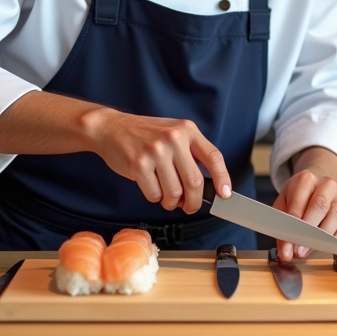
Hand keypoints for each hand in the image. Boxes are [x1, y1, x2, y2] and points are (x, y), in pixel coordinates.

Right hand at [85, 108, 231, 213]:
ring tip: (165, 196)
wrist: (111, 128)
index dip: (222, 178)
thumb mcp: (173, 133)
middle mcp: (173, 138)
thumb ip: (191, 154)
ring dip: (171, 202)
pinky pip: (154, 195)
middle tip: (189, 207)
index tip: (224, 194)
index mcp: (187, 130)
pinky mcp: (139, 164)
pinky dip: (154, 197)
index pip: (213, 157)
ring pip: (174, 193)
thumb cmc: (145, 135)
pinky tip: (150, 186)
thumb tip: (209, 186)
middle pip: (194, 182)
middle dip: (193, 202)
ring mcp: (156, 151)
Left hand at [272, 147, 336, 261]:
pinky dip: (336, 240)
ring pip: (336, 216)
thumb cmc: (298, 198)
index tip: (288, 245)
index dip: (294, 226)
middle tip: (299, 250)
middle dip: (309, 232)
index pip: (299, 203)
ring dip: (323, 238)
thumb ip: (282, 229)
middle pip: (320, 206)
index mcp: (306, 179)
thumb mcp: (283, 206)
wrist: (317, 187)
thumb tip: (285, 254)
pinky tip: (325, 246)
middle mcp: (327, 184)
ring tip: (310, 249)